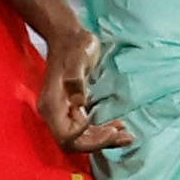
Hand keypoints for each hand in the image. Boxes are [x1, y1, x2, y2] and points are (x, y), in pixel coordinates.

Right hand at [40, 30, 133, 154]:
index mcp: (52, 105)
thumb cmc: (75, 45)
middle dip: (99, 143)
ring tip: (127, 136)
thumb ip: (76, 79)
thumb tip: (78, 103)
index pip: (66, 137)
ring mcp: (64, 112)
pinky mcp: (73, 109)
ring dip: (104, 140)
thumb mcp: (78, 58)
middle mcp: (55, 113)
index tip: (109, 129)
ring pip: (82, 139)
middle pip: (74, 143)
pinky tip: (119, 127)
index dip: (87, 139)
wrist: (69, 36)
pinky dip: (102, 132)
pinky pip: (86, 129)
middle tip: (124, 136)